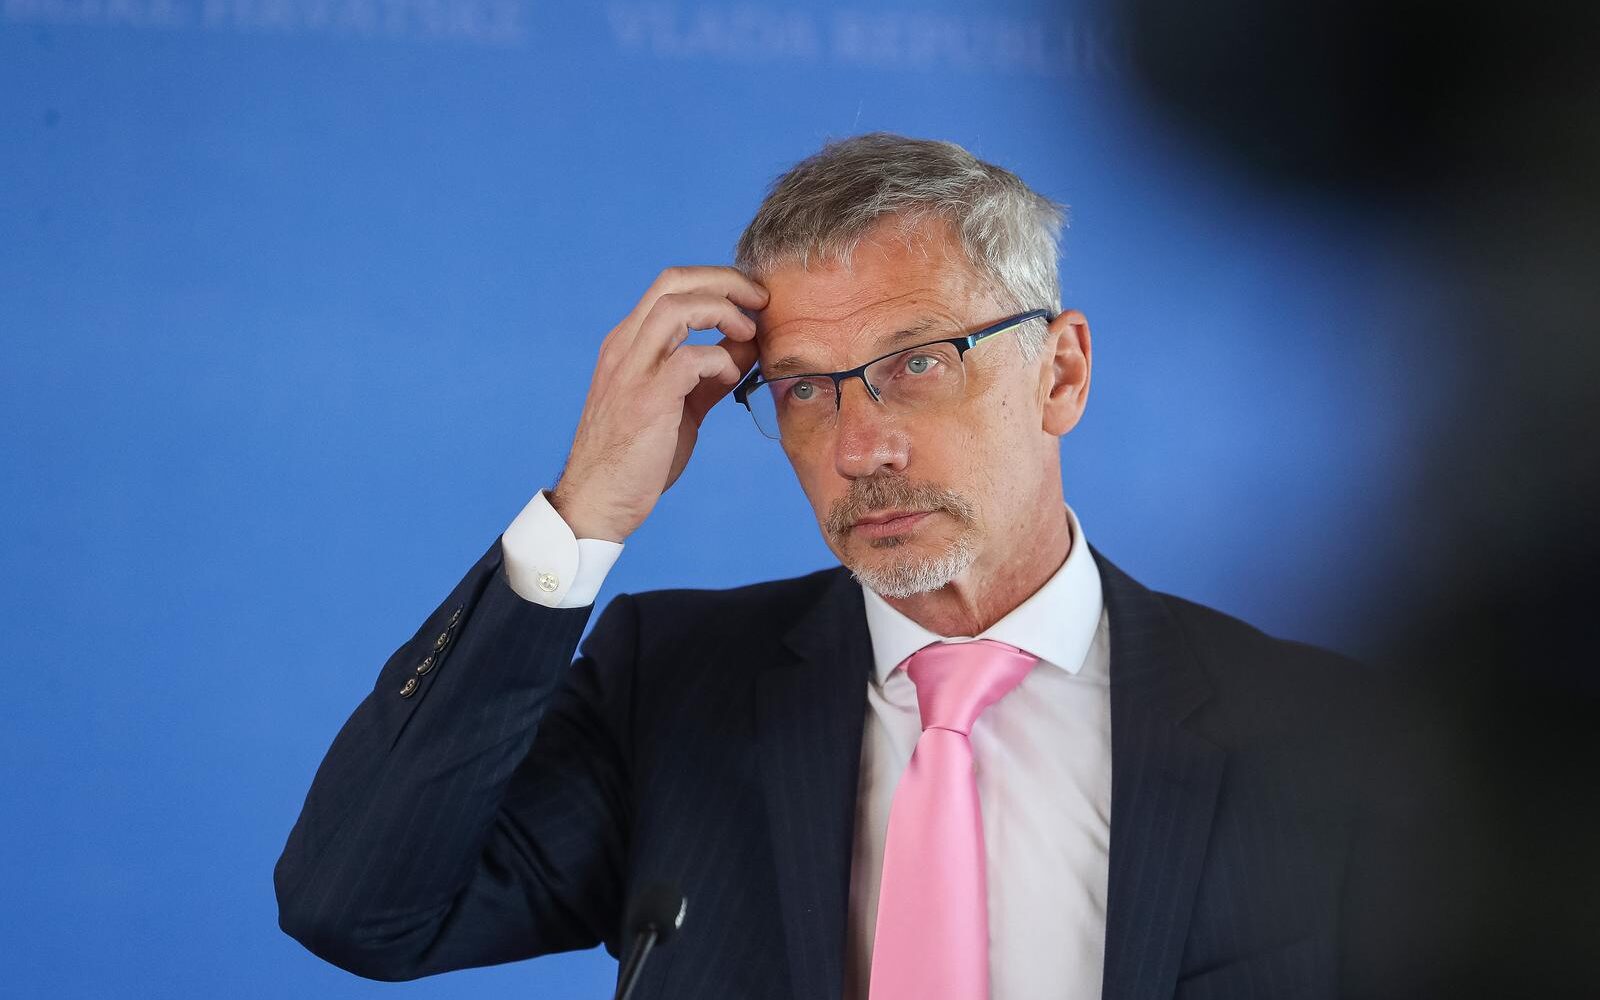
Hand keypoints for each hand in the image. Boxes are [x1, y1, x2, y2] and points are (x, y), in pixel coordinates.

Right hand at [550, 266, 767, 541]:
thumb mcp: (678, 405)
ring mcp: (632, 371)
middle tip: (760, 299)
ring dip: (723, 311)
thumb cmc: (635, 457)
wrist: (597, 501)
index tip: (750, 298)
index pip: (670, 285)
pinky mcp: (647, 400)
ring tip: (748, 333)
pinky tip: (731, 379)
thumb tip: (749, 347)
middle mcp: (625, 347)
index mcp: (628, 342)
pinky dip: (720, 361)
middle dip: (725, 280)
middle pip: (674, 281)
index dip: (716, 281)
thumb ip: (709, 374)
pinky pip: (690, 359)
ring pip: (677, 307)